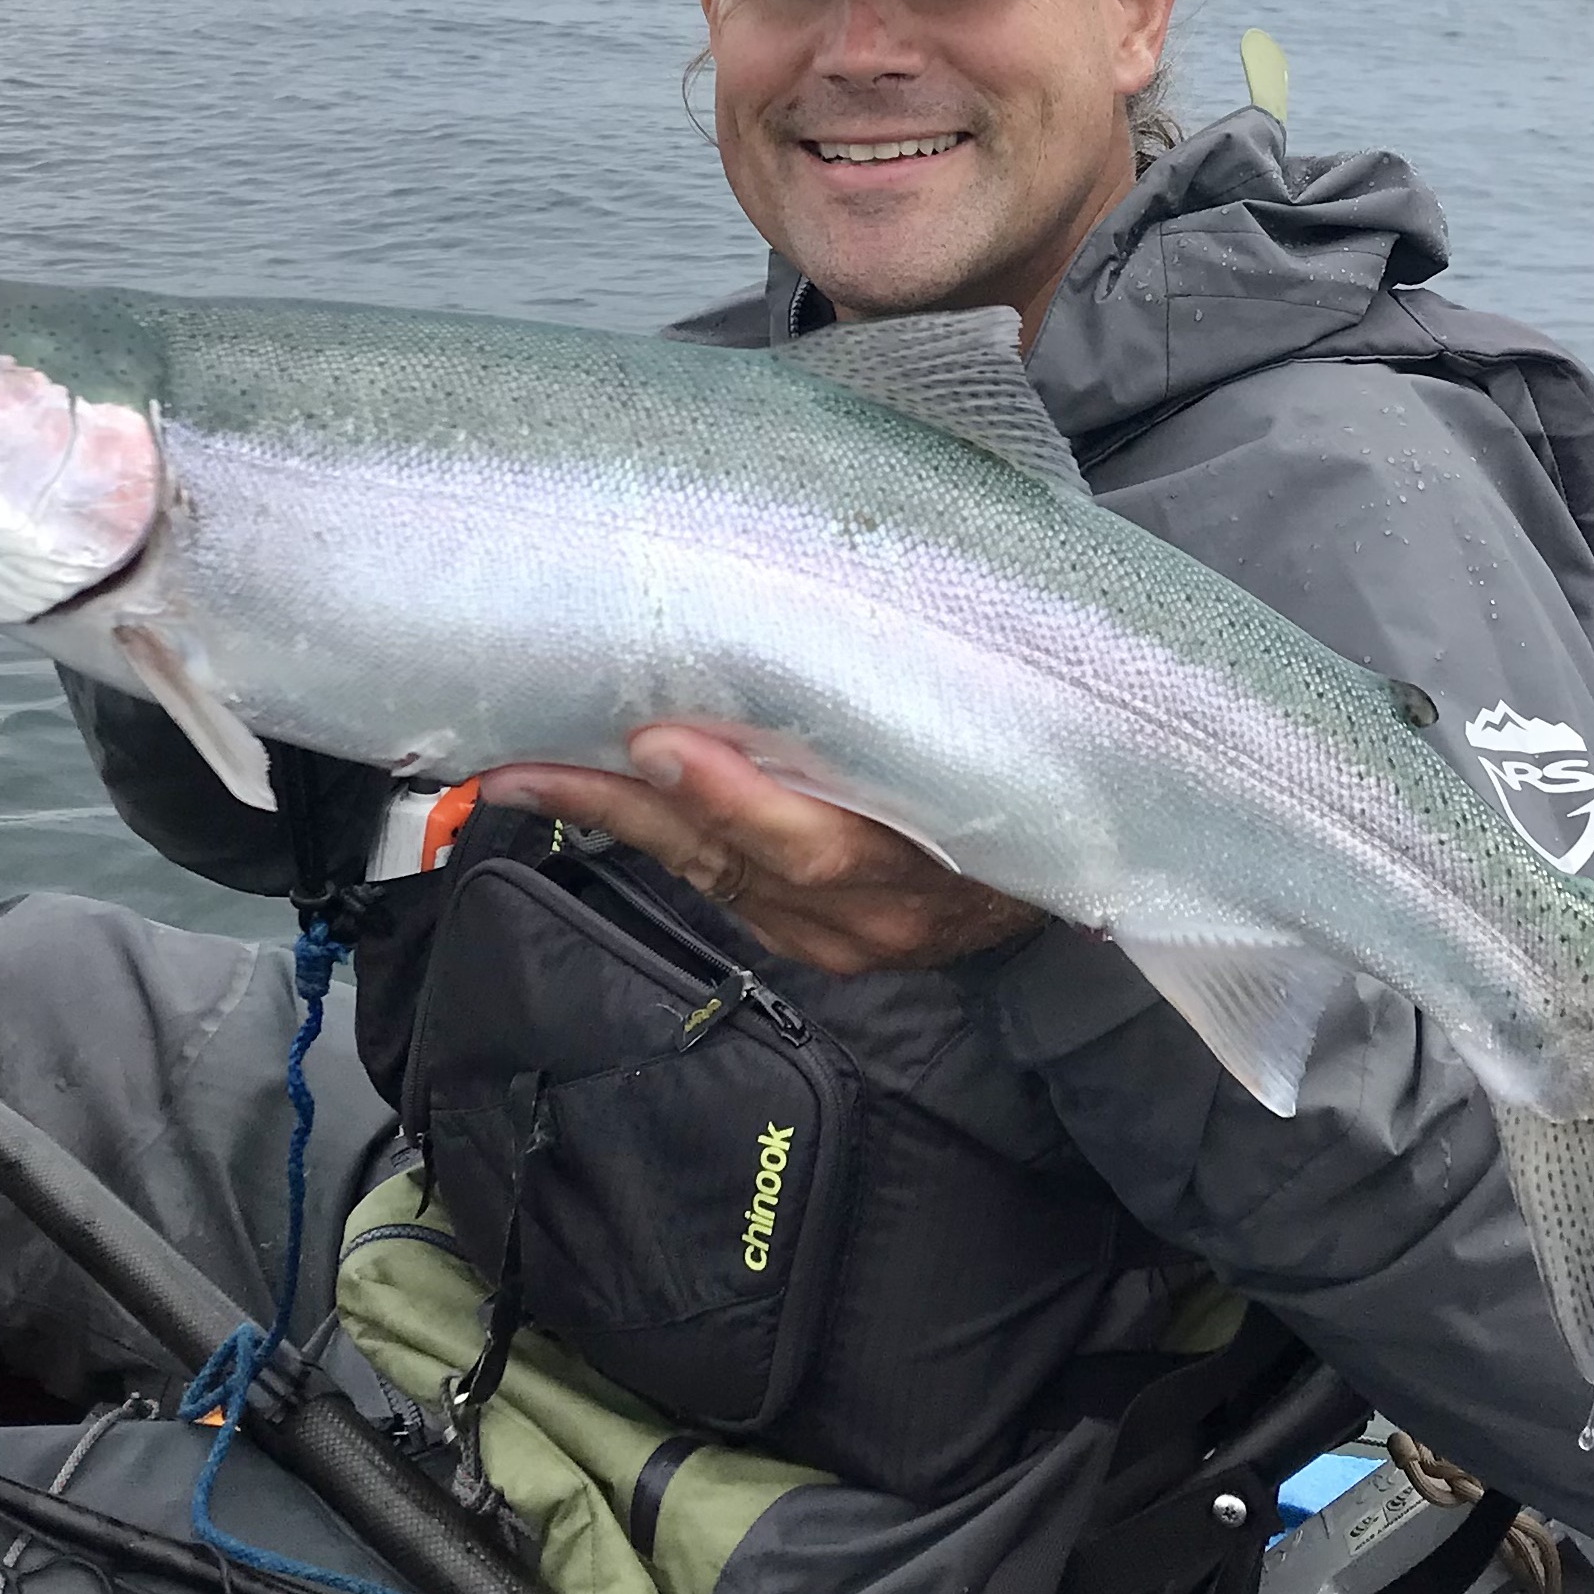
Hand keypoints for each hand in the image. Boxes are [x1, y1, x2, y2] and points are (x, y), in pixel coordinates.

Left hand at [474, 724, 1045, 976]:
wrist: (1069, 885)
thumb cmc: (1031, 787)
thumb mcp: (997, 749)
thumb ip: (910, 712)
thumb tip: (809, 648)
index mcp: (928, 859)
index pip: (815, 843)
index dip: (734, 798)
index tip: (659, 743)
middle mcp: (872, 912)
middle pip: (732, 862)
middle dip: (624, 811)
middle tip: (524, 768)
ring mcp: (839, 938)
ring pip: (711, 877)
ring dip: (618, 826)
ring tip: (524, 777)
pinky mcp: (814, 945)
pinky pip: (723, 892)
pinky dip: (663, 845)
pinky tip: (600, 805)